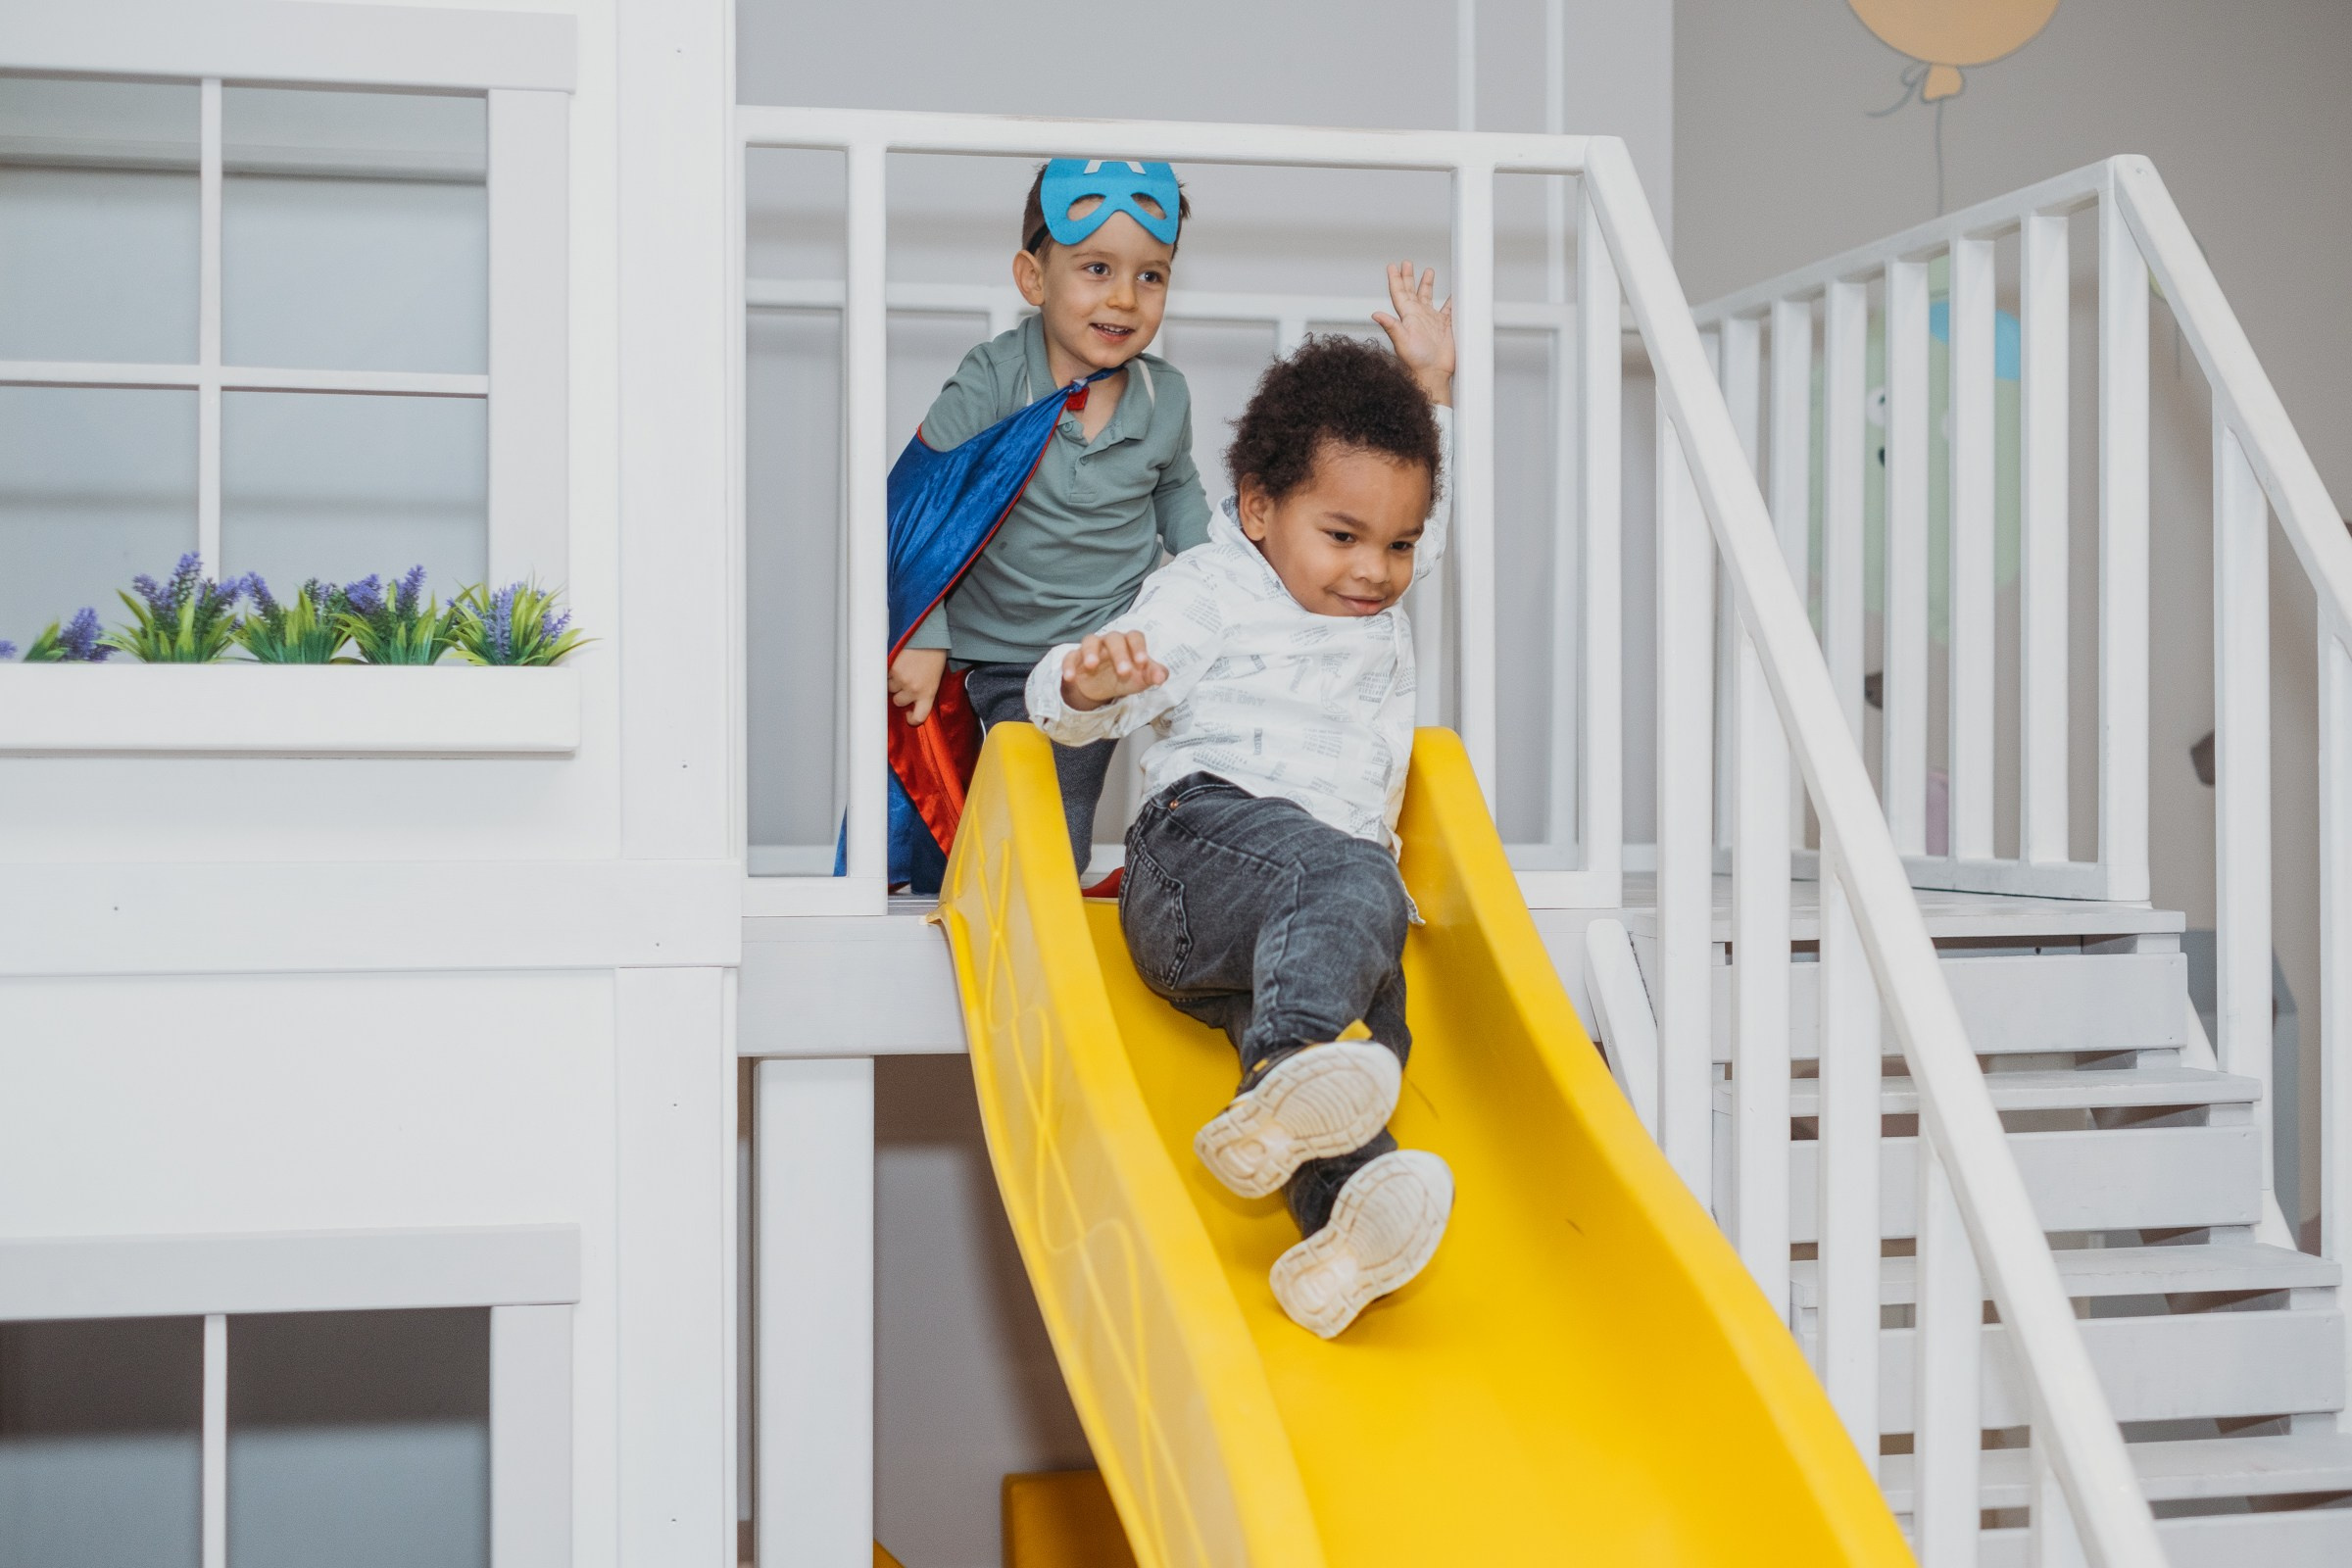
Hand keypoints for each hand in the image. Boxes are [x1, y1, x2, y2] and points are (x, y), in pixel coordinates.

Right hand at [889, 646, 947, 724]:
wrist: (929, 635)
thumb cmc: (934, 654)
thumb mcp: (935, 677)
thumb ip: (923, 691)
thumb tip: (910, 700)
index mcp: (928, 693)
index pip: (919, 717)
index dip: (912, 719)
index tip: (908, 715)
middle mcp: (914, 689)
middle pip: (898, 701)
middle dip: (900, 693)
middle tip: (906, 680)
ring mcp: (901, 679)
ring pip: (889, 688)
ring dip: (893, 681)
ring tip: (902, 668)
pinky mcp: (891, 668)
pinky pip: (884, 675)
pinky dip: (888, 670)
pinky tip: (897, 662)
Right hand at [1060, 630, 1166, 711]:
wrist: (1101, 686)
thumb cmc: (1125, 675)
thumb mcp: (1141, 677)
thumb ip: (1153, 674)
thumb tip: (1162, 677)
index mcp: (1128, 643)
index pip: (1134, 636)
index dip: (1138, 647)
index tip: (1142, 662)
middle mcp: (1109, 641)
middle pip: (1114, 638)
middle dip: (1119, 654)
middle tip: (1123, 672)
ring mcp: (1091, 648)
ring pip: (1090, 641)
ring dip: (1090, 652)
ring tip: (1091, 666)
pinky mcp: (1075, 658)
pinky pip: (1070, 657)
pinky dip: (1069, 666)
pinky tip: (1070, 677)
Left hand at [1371, 260, 1454, 406]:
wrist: (1433, 373)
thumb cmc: (1416, 361)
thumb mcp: (1402, 341)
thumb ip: (1391, 326)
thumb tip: (1375, 314)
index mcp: (1407, 317)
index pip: (1399, 293)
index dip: (1395, 279)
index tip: (1392, 266)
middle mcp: (1417, 316)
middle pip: (1411, 291)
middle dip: (1409, 277)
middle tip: (1406, 263)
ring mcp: (1430, 321)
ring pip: (1428, 297)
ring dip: (1426, 284)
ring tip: (1428, 271)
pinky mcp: (1444, 326)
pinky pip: (1448, 309)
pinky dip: (1450, 300)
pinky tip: (1451, 293)